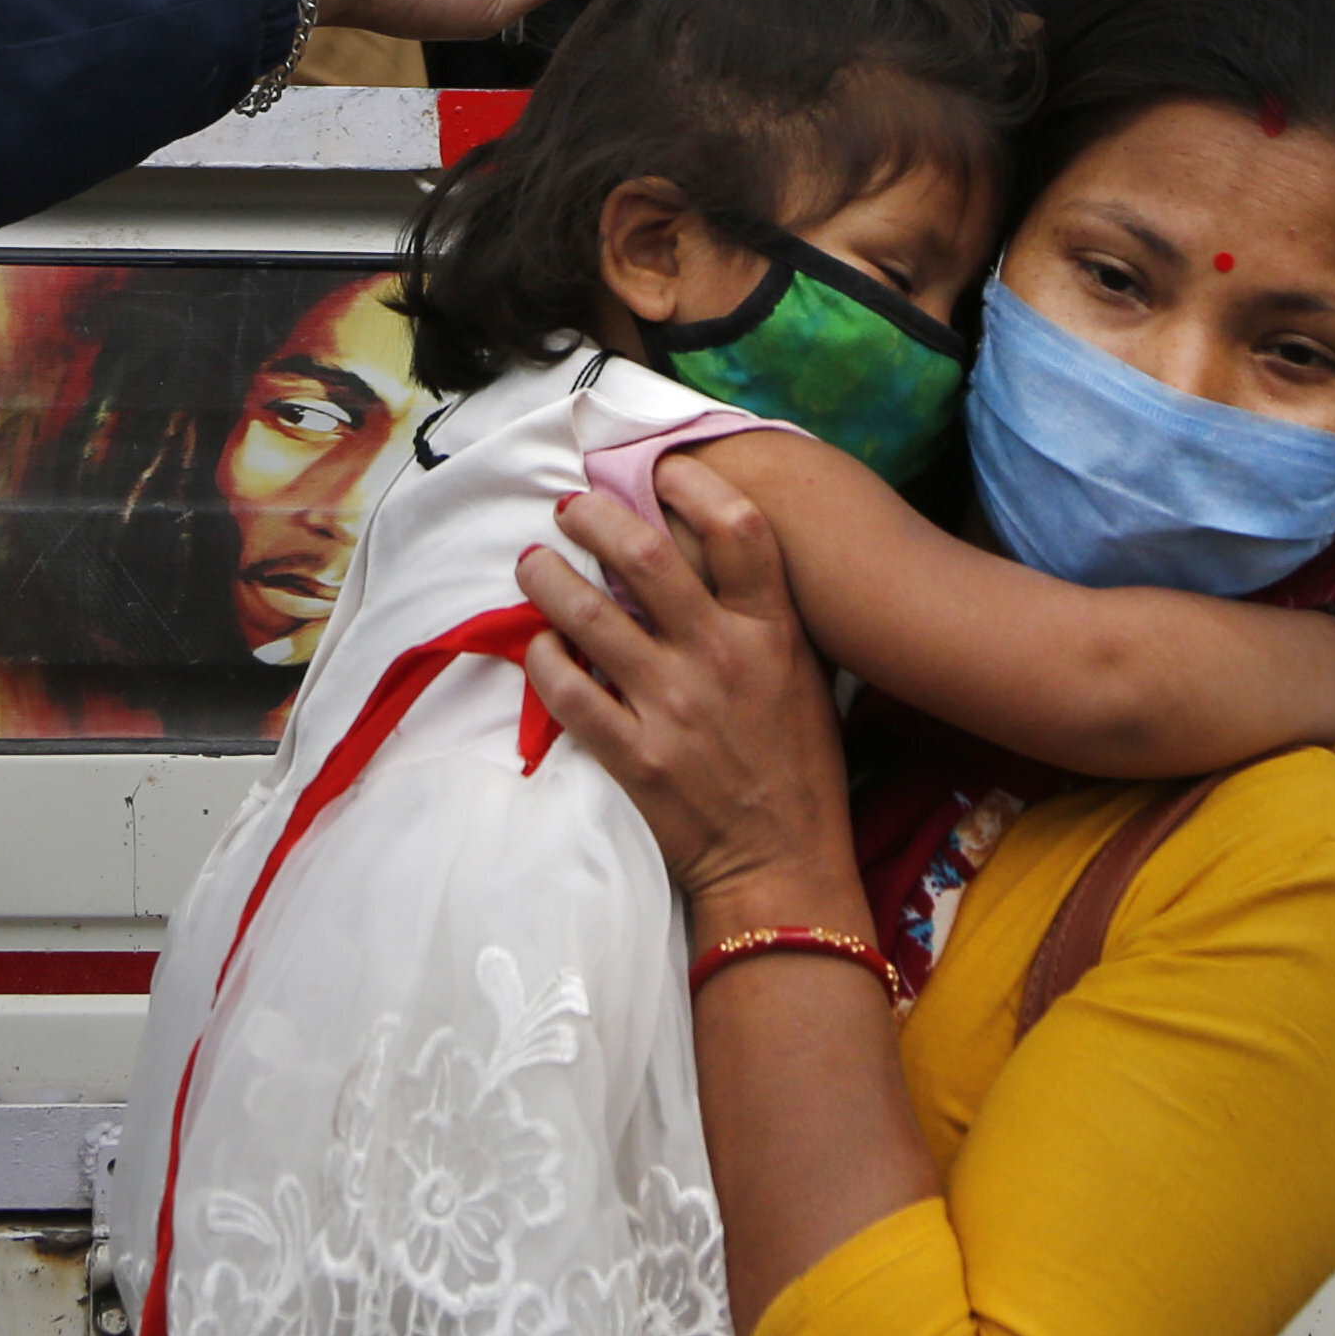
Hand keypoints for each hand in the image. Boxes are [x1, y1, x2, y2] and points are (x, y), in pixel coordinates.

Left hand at [516, 466, 862, 920]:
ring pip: (589, 615)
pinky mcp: (634, 755)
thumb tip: (704, 554)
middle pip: (645, 554)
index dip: (692, 485)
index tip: (660, 471)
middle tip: (571, 508)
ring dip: (549, 577)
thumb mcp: (802, 676)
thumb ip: (760, 616)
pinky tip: (537, 644)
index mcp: (773, 632)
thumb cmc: (799, 768)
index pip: (736, 528)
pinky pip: (568, 691)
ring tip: (533, 562)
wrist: (783, 864)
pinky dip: (543, 658)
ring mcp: (673, 706)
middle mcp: (721, 657)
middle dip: (595, 517)